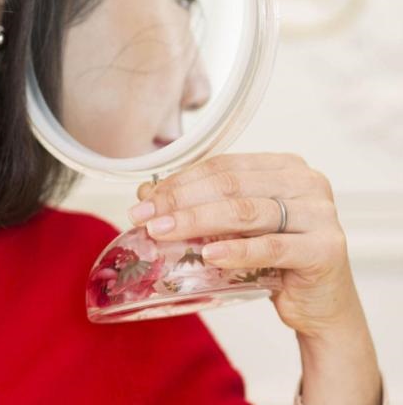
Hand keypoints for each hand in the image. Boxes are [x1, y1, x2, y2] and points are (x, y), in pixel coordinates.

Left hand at [127, 152, 353, 336]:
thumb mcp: (236, 227)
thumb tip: (147, 192)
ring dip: (196, 221)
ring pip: (245, 212)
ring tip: (162, 232)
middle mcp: (306, 182)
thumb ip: (202, 205)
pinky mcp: (325, 249)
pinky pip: (271, 247)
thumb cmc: (277, 260)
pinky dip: (236, 251)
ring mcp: (320, 214)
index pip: (222, 166)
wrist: (321, 304)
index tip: (145, 200)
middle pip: (229, 186)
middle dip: (180, 201)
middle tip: (145, 217)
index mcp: (283, 166)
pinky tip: (209, 255)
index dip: (179, 181)